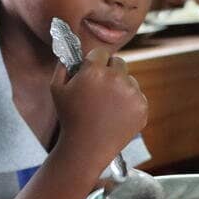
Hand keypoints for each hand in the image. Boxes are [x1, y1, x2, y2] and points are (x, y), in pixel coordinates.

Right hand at [51, 48, 147, 170]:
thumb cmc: (69, 118)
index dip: (94, 62)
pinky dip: (128, 102)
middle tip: (99, 88)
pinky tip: (114, 114)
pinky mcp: (142, 107)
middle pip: (119, 62)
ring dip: (120, 87)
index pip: (101, 52)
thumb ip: (63, 65)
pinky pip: (137, 96)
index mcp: (94, 71)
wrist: (86, 147)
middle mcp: (116, 78)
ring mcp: (132, 93)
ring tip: (106, 105)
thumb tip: (71, 51)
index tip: (90, 71)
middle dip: (110, 71)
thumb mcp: (56, 88)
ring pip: (129, 79)